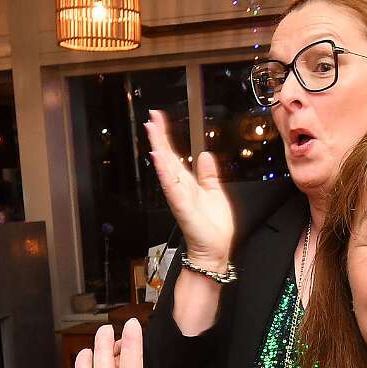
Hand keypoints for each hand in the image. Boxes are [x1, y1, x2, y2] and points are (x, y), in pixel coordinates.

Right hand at [146, 109, 234, 268]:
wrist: (215, 250)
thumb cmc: (213, 226)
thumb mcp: (215, 192)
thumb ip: (208, 174)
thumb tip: (204, 155)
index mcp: (188, 183)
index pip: (174, 155)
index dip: (167, 136)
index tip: (160, 119)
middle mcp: (180, 187)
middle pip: (166, 157)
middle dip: (159, 137)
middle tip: (151, 117)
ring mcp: (179, 195)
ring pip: (165, 167)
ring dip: (158, 148)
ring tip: (151, 130)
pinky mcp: (182, 205)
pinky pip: (171, 186)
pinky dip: (164, 171)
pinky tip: (158, 158)